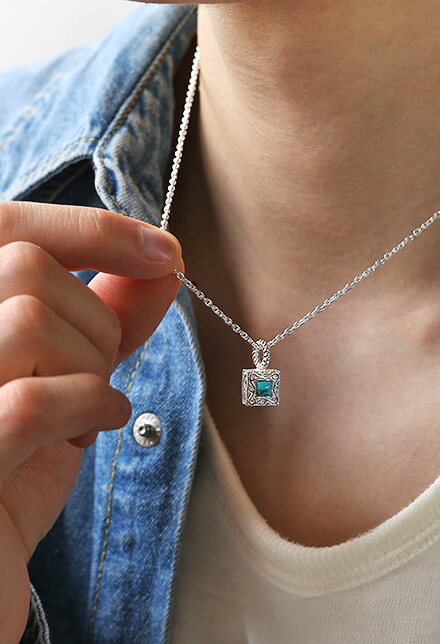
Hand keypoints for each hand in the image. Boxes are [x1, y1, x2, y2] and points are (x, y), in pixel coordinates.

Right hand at [0, 201, 182, 641]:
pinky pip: (33, 400)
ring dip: (88, 367)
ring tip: (82, 411)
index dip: (92, 229)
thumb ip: (104, 315)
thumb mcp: (62, 378)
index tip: (165, 252)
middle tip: (96, 371)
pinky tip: (88, 433)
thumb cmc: (14, 470)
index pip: (5, 227)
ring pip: (29, 319)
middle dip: (93, 319)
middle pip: (25, 267)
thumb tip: (163, 262)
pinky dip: (88, 409)